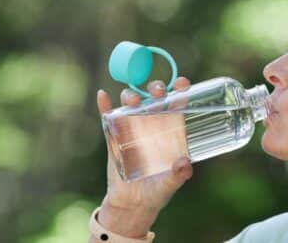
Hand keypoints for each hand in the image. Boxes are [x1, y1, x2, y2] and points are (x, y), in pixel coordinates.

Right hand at [95, 77, 192, 237]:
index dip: (180, 91)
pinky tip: (102, 96)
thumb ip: (178, 175)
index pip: (177, 106)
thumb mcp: (170, 183)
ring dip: (131, 96)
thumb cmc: (157, 192)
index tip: (183, 82)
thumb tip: (185, 164)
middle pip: (154, 99)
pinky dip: (104, 106)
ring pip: (132, 105)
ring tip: (132, 100)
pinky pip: (108, 119)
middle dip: (156, 89)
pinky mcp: (114, 138)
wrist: (132, 205)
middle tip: (157, 91)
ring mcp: (132, 129)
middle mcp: (153, 126)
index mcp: (171, 132)